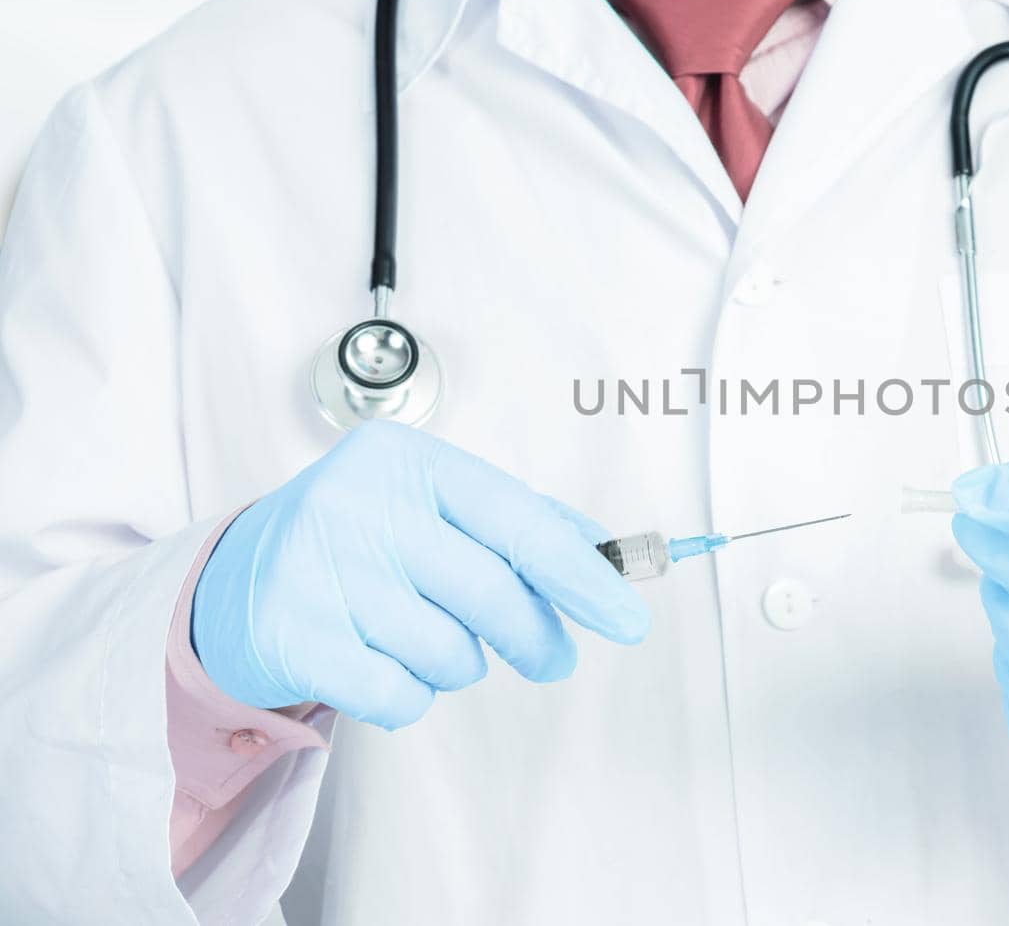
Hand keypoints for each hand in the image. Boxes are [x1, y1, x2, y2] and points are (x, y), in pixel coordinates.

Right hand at [192, 421, 648, 728]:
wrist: (232, 581)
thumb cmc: (360, 540)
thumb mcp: (432, 506)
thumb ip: (521, 521)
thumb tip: (607, 556)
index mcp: (406, 461)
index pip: (518, 521)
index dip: (581, 576)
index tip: (628, 619)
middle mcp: (358, 505)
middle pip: (492, 593)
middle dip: (536, 637)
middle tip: (552, 658)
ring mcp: (319, 570)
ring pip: (449, 652)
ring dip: (459, 663)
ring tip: (429, 640)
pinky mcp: (292, 638)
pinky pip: (399, 695)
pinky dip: (410, 695)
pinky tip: (384, 666)